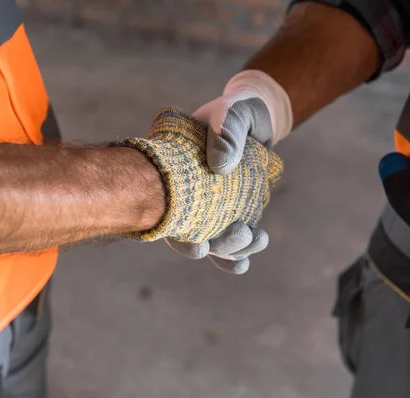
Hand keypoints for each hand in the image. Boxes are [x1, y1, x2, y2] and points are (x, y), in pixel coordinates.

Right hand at [167, 70, 291, 273]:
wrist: (256, 115)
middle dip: (212, 246)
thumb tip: (220, 167)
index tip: (198, 247)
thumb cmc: (234, 111)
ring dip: (230, 249)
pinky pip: (229, 237)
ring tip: (256, 238)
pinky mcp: (231, 212)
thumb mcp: (230, 113)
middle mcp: (186, 197)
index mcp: (172, 175)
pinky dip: (236, 253)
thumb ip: (225, 131)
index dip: (178, 238)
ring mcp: (208, 208)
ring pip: (211, 241)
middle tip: (239, 233)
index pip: (165, 212)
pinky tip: (245, 260)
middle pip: (189, 235)